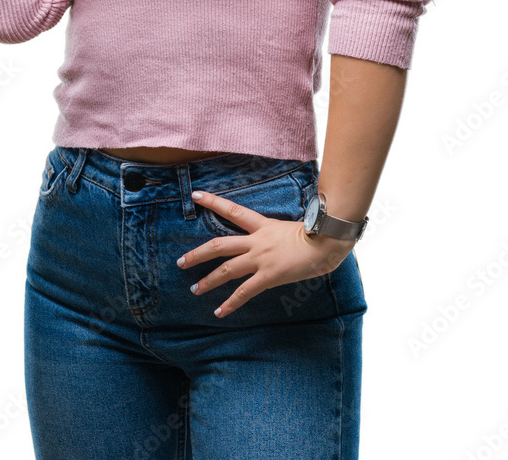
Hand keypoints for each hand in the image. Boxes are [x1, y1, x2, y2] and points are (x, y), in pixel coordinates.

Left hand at [177, 190, 356, 317]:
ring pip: (226, 269)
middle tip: (181, 261)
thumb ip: (276, 233)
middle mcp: (256, 241)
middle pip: (219, 245)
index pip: (232, 210)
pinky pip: (244, 292)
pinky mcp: (268, 276)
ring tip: (194, 288)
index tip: (196, 195)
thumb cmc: (315, 235)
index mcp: (262, 225)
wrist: (327, 243)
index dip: (213, 202)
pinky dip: (230, 303)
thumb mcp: (290, 228)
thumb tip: (274, 239)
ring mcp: (261, 259)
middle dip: (198, 254)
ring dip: (208, 280)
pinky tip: (219, 312)